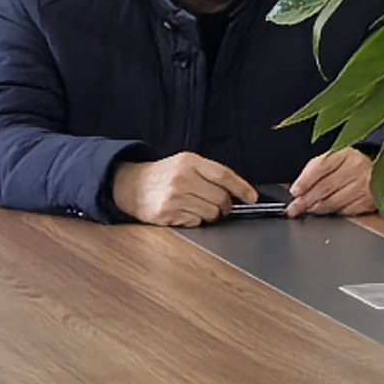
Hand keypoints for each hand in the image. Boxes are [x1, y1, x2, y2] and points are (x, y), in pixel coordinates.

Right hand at [110, 153, 253, 227]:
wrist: (131, 185)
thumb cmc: (164, 175)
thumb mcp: (185, 164)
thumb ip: (209, 174)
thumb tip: (239, 191)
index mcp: (189, 161)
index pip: (224, 175)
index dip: (242, 188)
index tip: (252, 198)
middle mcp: (182, 177)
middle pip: (221, 198)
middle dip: (226, 206)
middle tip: (221, 207)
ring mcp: (174, 196)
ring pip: (211, 213)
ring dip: (212, 215)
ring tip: (199, 207)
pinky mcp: (167, 213)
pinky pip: (196, 222)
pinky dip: (195, 220)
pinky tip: (184, 212)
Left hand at [288, 148, 378, 218]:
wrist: (381, 173)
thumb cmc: (351, 167)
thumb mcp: (335, 159)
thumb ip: (316, 171)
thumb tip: (297, 191)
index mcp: (346, 153)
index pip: (321, 167)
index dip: (305, 181)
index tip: (294, 192)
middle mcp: (357, 167)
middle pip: (325, 187)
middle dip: (306, 200)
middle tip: (294, 208)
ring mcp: (365, 185)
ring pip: (333, 202)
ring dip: (317, 208)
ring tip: (308, 209)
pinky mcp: (369, 201)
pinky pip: (344, 211)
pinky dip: (332, 212)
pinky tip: (327, 211)